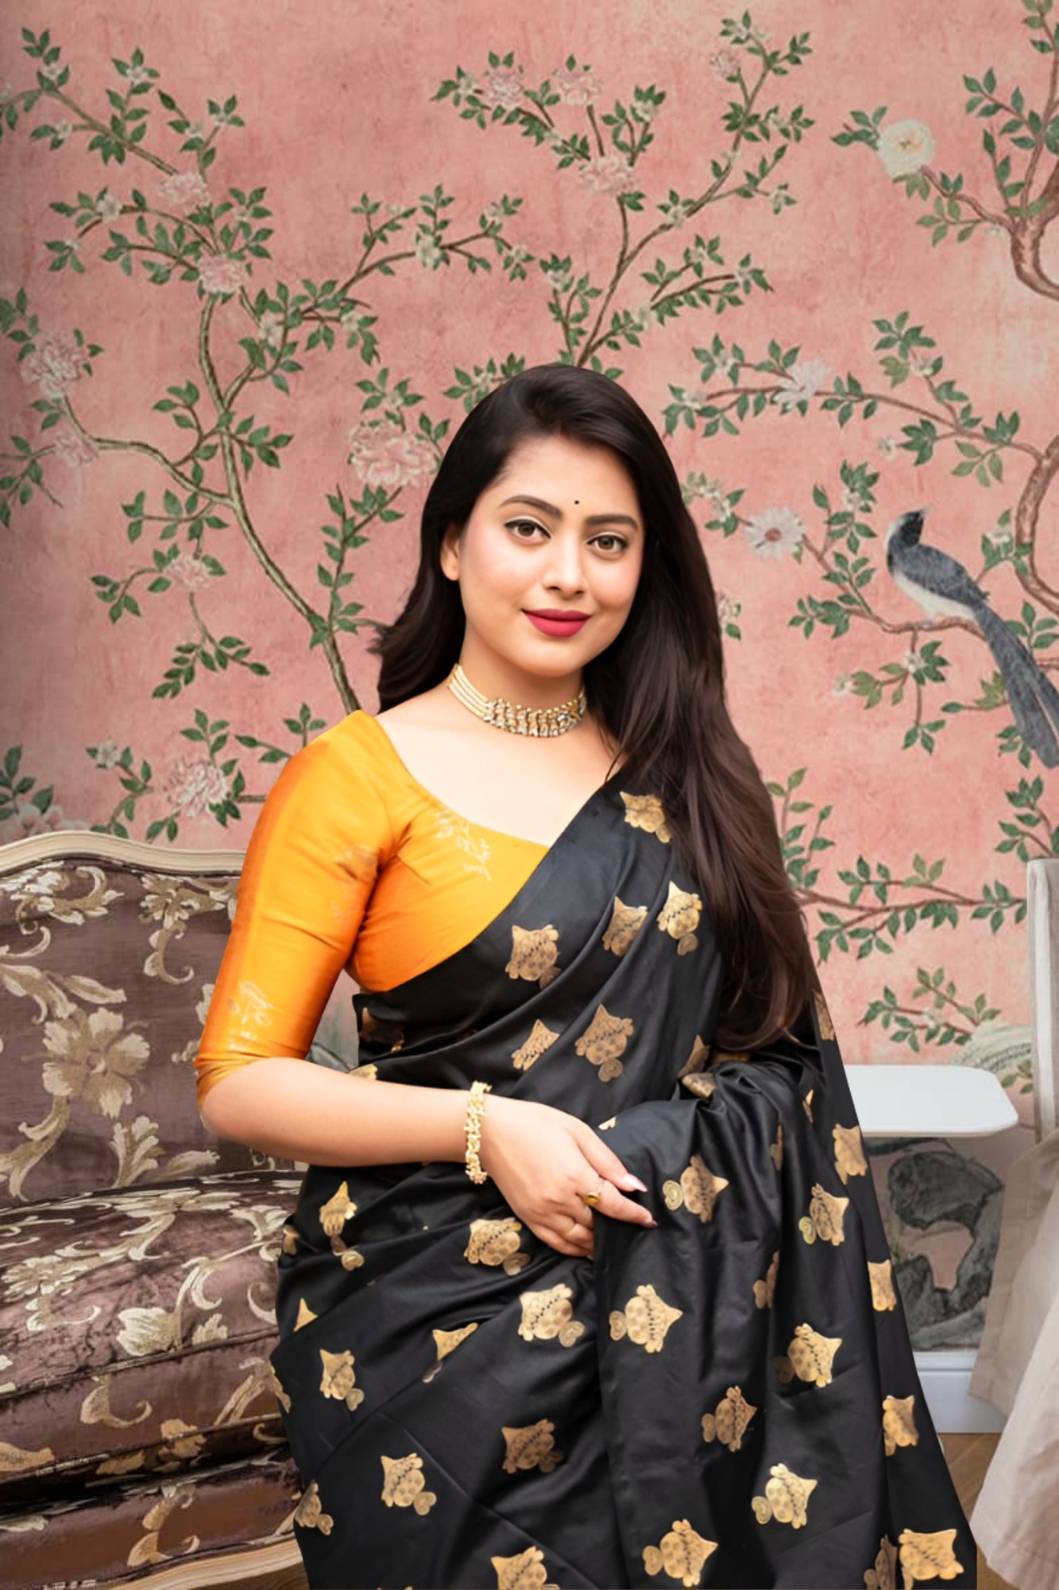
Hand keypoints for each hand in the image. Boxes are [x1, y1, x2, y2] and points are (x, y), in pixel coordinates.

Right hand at [476, 1094, 656, 1258]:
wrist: (489, 1131)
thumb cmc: (536, 1123)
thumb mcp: (577, 1131)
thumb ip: (607, 1161)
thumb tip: (633, 1185)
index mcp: (574, 1175)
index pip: (612, 1204)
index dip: (633, 1214)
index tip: (649, 1220)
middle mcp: (559, 1199)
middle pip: (597, 1224)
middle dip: (618, 1227)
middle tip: (634, 1227)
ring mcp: (541, 1213)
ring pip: (579, 1239)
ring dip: (598, 1242)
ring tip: (613, 1239)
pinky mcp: (528, 1219)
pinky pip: (556, 1243)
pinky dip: (574, 1249)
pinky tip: (586, 1247)